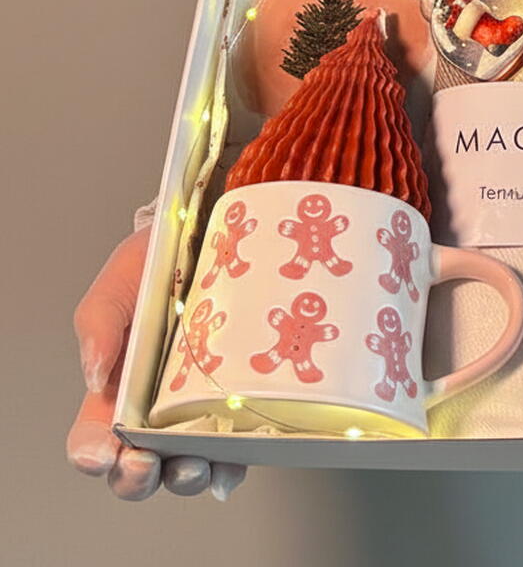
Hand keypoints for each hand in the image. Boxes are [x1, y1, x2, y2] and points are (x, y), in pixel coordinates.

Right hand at [67, 222, 246, 500]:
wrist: (212, 235)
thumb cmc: (156, 265)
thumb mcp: (118, 285)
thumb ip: (98, 326)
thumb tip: (95, 376)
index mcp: (116, 390)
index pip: (94, 438)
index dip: (93, 454)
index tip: (102, 454)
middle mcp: (155, 410)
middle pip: (139, 466)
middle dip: (139, 477)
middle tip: (147, 464)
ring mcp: (199, 409)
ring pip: (187, 466)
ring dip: (188, 477)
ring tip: (195, 465)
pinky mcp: (240, 403)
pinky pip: (237, 447)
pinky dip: (234, 461)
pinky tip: (236, 457)